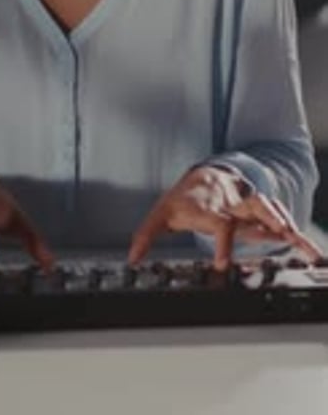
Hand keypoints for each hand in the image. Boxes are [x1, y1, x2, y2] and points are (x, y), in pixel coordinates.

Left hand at [128, 165, 321, 269]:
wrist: (203, 175)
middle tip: (285, 236)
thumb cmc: (182, 199)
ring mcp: (247, 204)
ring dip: (288, 224)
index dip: (221, 242)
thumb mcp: (161, 214)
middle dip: (270, 221)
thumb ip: (146, 235)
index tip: (222, 264)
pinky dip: (294, 229)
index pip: (219, 223)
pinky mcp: (257, 208)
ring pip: (271, 209)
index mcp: (209, 207)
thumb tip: (132, 258)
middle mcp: (232, 203)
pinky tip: (307, 246)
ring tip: (306, 246)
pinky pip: (279, 215)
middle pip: (254, 208)